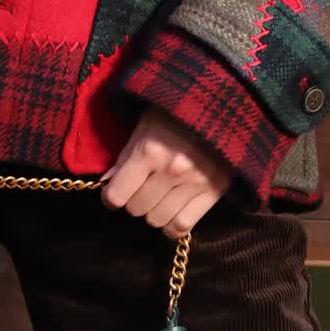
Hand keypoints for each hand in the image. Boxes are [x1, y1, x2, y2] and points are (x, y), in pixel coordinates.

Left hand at [99, 106, 232, 237]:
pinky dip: (171, 226)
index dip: (110, 197)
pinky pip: (183, 226)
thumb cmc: (176, 111)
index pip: (117, 195)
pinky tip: (170, 213)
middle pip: (137, 208)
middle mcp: (170, 171)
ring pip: (157, 220)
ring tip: (157, 198)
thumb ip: (126, 155)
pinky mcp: (213, 192)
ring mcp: (194, 184)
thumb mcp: (145, 124)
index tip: (113, 194)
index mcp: (149, 150)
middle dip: (133, 201)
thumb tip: (107, 183)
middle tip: (140, 188)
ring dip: (152, 212)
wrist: (222, 104)